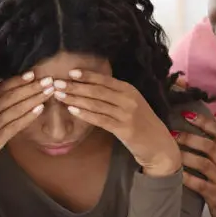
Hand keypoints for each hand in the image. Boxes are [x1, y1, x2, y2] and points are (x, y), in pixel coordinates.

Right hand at [0, 73, 53, 168]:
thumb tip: (0, 80)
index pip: (0, 88)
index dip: (17, 81)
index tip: (33, 74)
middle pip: (9, 97)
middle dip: (30, 88)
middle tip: (49, 81)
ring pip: (13, 110)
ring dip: (33, 99)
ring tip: (49, 92)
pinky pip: (13, 127)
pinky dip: (27, 117)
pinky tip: (40, 110)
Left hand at [57, 70, 180, 176]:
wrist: (159, 145)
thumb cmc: (142, 124)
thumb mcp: (132, 105)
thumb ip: (115, 96)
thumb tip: (90, 88)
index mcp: (129, 90)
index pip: (105, 80)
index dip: (87, 75)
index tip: (70, 71)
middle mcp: (128, 99)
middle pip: (97, 90)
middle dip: (75, 86)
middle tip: (57, 83)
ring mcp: (126, 114)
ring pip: (96, 104)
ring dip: (76, 99)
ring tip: (59, 95)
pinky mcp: (123, 129)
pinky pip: (100, 119)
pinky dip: (85, 114)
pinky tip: (72, 110)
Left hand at [175, 112, 215, 216]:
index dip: (204, 122)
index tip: (187, 115)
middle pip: (210, 146)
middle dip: (190, 138)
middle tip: (173, 134)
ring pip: (204, 164)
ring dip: (186, 156)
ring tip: (170, 151)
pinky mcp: (215, 195)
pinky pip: (199, 184)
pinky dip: (187, 178)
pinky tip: (175, 173)